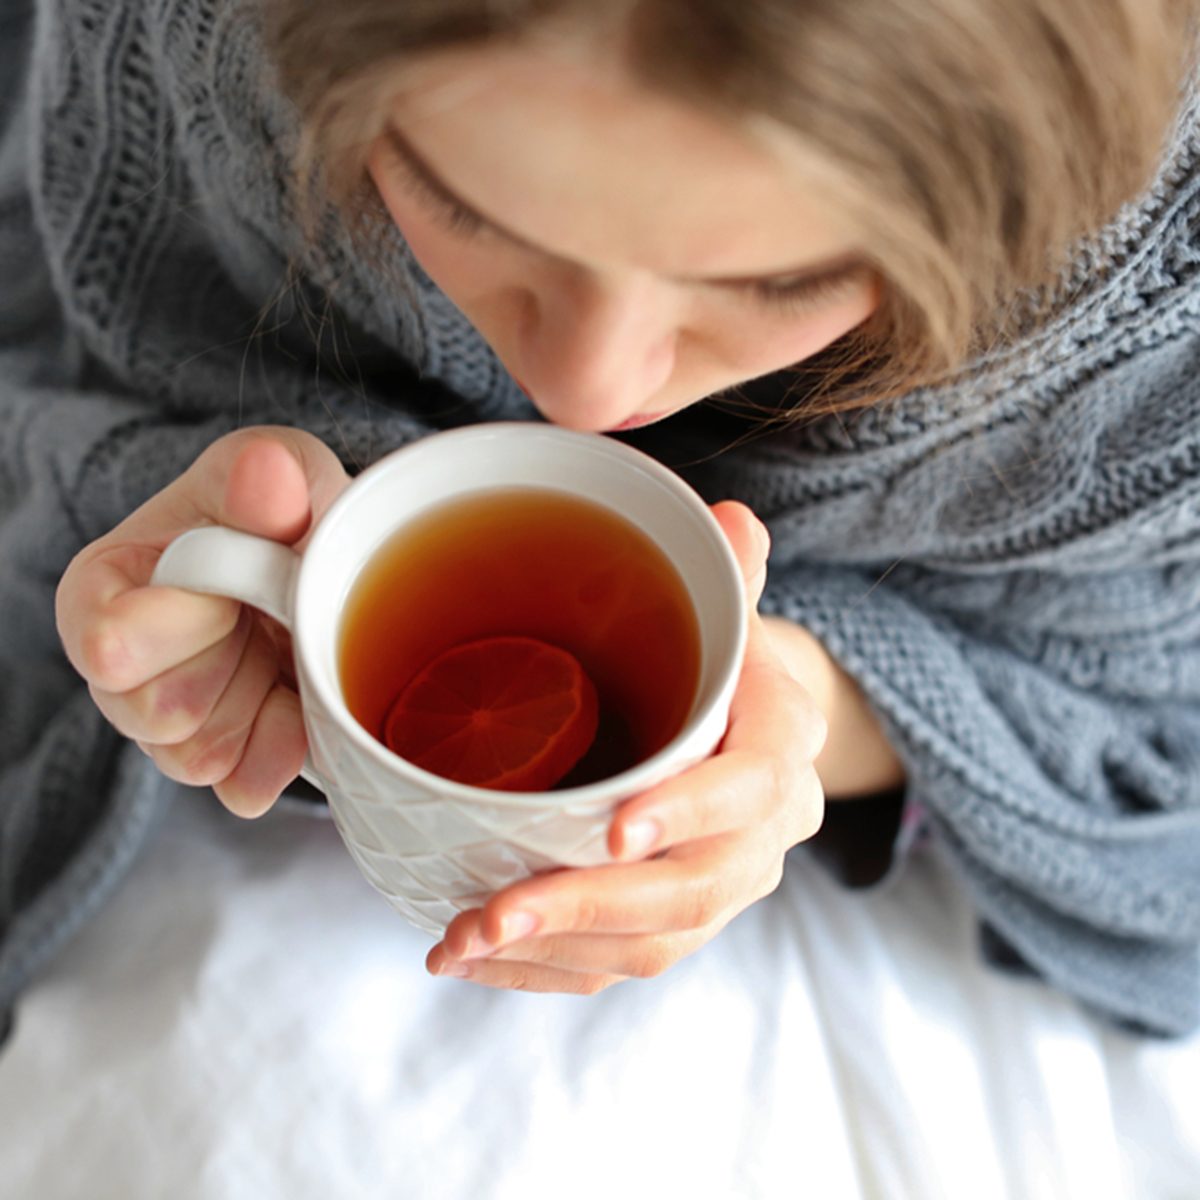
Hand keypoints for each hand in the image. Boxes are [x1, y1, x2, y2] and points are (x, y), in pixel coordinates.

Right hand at [56, 427, 350, 815]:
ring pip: (200, 755)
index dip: (190, 622)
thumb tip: (264, 476)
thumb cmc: (280, 510)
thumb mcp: (278, 470)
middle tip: (266, 614)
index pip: (111, 644)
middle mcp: (118, 667)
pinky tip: (299, 706)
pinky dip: (282, 751)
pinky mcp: (223, 760)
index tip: (234, 589)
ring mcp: (168, 724)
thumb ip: (265, 472)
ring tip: (278, 648)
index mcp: (105, 587)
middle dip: (233, 661)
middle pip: (158, 711)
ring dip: (261, 702)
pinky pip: (241, 787)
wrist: (321, 559)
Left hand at [426, 501, 828, 992]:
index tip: (611, 830)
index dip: (688, 812)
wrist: (746, 730)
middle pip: (693, 889)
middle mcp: (764, 833)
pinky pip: (621, 963)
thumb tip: (728, 518)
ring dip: (555, 949)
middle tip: (497, 910)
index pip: (751, 787)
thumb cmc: (721, 663)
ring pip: (652, 941)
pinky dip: (548, 970)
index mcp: (782, 746)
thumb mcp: (727, 611)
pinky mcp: (679, 922)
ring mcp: (722, 887)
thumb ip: (724, 572)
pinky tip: (473, 959)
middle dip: (590, 905)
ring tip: (461, 939)